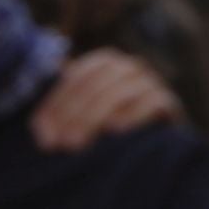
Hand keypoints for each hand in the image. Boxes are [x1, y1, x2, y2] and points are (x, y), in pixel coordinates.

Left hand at [27, 49, 182, 151]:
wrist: (150, 145)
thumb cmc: (104, 128)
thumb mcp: (79, 117)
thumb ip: (60, 113)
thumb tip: (40, 128)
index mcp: (105, 63)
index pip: (77, 76)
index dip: (57, 104)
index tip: (42, 134)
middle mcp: (130, 67)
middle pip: (98, 83)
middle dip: (74, 114)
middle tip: (60, 144)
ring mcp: (151, 82)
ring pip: (122, 90)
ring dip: (95, 116)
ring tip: (78, 143)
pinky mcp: (168, 101)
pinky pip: (153, 100)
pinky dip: (133, 113)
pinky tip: (116, 131)